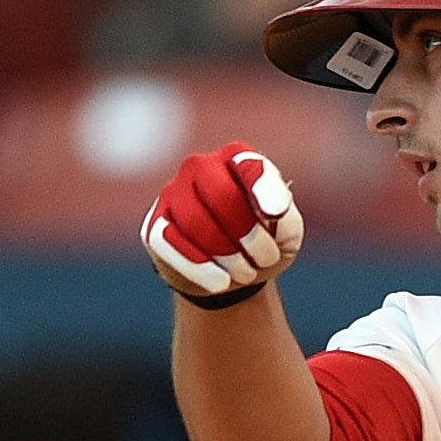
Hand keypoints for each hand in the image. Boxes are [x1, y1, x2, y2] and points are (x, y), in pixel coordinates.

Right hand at [145, 145, 301, 303]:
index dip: (263, 188)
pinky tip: (221, 282)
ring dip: (227, 256)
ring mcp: (173, 194)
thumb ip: (286, 218)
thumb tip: (273, 209)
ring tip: (247, 273)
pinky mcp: (153, 226)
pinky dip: (199, 268)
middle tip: (266, 259)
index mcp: (236, 159)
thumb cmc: (263, 244)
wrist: (231, 275)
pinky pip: (167, 243)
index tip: (275, 213)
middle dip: (248, 234)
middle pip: (221, 196)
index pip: (249, 165)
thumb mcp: (286, 234)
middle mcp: (200, 167)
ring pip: (194, 222)